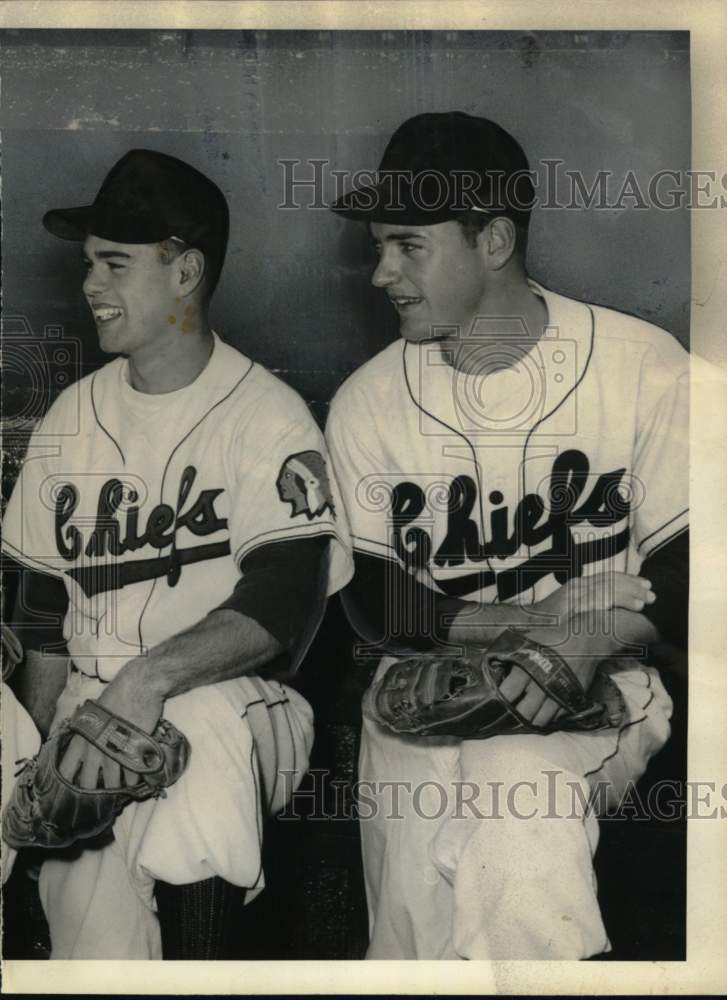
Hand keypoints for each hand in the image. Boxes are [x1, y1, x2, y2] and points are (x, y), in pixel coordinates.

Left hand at [58, 660, 163, 790]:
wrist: (139, 687)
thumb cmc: (116, 696)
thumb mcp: (93, 713)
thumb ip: (86, 731)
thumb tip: (82, 746)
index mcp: (81, 739)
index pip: (66, 769)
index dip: (68, 781)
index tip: (73, 787)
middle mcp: (93, 749)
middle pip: (87, 782)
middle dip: (93, 790)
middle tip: (99, 793)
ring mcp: (113, 752)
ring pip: (110, 782)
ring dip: (115, 787)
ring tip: (120, 788)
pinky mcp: (132, 752)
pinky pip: (131, 774)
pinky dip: (133, 779)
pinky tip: (135, 779)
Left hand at [497, 628, 603, 727]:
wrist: (584, 639)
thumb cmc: (553, 638)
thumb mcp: (528, 641)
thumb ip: (511, 653)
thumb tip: (492, 663)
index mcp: (526, 668)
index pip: (508, 693)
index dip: (501, 700)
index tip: (497, 700)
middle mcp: (541, 684)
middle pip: (524, 712)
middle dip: (515, 715)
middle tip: (512, 713)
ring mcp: (558, 694)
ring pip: (541, 720)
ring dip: (532, 719)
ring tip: (528, 714)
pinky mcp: (571, 699)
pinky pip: (557, 718)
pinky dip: (549, 717)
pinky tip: (544, 710)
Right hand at [536, 572, 654, 621]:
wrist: (526, 625)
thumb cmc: (549, 624)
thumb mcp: (571, 613)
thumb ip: (588, 610)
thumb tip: (609, 614)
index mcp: (580, 586)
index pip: (608, 578)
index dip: (628, 580)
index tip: (645, 585)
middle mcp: (578, 587)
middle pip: (611, 581)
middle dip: (633, 586)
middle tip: (652, 591)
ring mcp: (574, 595)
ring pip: (607, 589)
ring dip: (629, 594)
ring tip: (645, 600)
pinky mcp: (571, 605)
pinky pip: (597, 601)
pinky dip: (616, 602)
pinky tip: (631, 606)